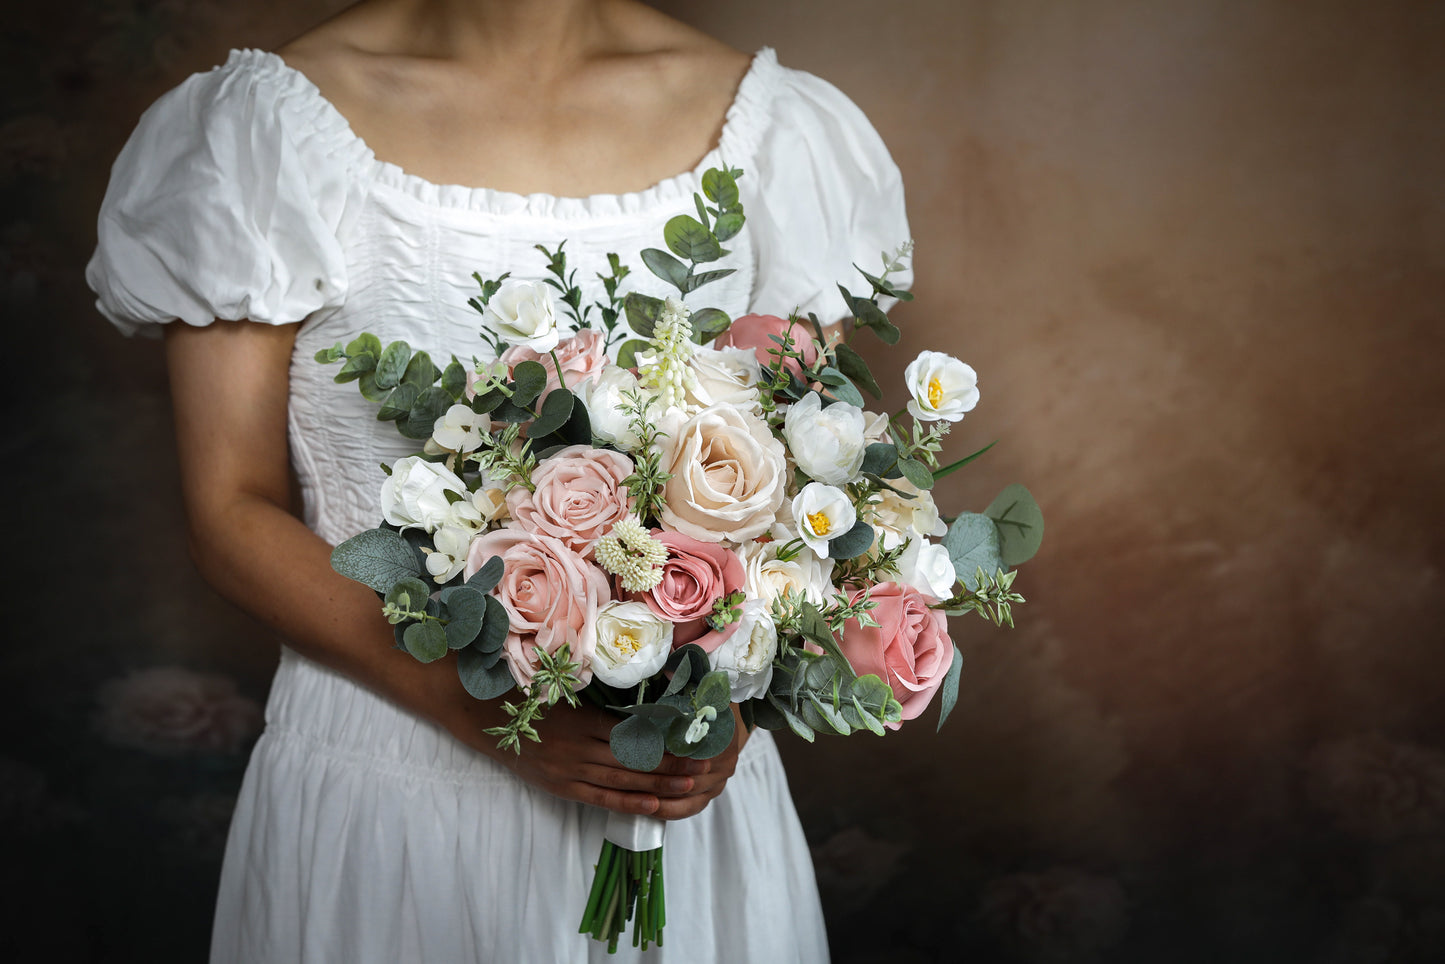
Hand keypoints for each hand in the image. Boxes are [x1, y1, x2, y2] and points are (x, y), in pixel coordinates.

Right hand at [441, 688, 747, 819]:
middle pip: (634, 759)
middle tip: (703, 763)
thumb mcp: (561, 685)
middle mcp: (578, 749)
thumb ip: (596, 692)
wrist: (480, 716)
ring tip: (689, 785)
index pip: (632, 731)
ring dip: (657, 784)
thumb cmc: (525, 693)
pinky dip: (627, 803)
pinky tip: (652, 805)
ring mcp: (569, 771)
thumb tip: (636, 686)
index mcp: (582, 719)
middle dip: (670, 763)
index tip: (691, 734)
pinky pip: (600, 798)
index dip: (664, 735)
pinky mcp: (561, 787)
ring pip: (622, 781)